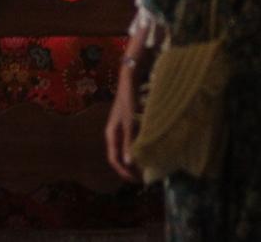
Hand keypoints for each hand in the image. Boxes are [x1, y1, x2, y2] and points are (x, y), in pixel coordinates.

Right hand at [104, 66, 140, 182]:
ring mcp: (121, 129)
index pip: (114, 160)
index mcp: (111, 135)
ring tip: (147, 167)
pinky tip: (149, 150)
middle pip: (120, 156)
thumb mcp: (130, 122)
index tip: (136, 180)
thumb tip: (128, 164)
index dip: (124, 172)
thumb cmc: (129, 101)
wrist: (130, 80)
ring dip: (134, 159)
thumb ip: (129, 142)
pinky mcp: (129, 123)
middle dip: (129, 168)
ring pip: (126, 149)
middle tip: (143, 177)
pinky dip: (138, 148)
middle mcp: (115, 134)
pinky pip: (132, 141)